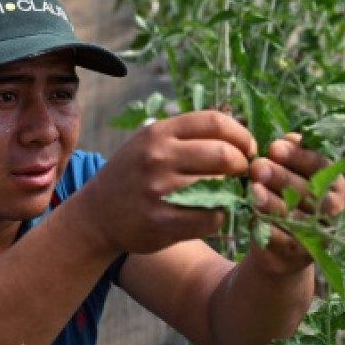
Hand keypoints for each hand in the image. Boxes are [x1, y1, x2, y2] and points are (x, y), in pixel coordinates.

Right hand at [69, 110, 257, 255]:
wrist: (97, 213)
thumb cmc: (134, 175)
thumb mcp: (150, 142)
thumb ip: (188, 135)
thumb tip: (240, 135)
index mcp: (159, 133)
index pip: (215, 122)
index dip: (241, 135)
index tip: (247, 148)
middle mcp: (158, 157)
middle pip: (224, 154)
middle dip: (242, 166)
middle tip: (240, 174)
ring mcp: (159, 191)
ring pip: (221, 188)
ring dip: (231, 193)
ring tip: (225, 194)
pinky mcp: (162, 222)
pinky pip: (211, 218)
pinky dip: (219, 216)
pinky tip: (210, 213)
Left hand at [246, 133, 344, 273]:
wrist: (282, 247)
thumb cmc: (285, 198)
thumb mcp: (290, 174)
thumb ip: (290, 157)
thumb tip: (288, 138)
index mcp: (334, 183)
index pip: (320, 165)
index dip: (297, 156)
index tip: (273, 147)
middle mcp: (332, 209)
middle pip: (307, 190)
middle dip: (280, 177)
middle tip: (257, 167)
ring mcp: (318, 233)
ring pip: (296, 216)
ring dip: (273, 203)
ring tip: (253, 191)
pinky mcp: (300, 255)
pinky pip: (284, 240)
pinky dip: (267, 229)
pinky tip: (251, 217)